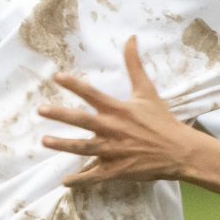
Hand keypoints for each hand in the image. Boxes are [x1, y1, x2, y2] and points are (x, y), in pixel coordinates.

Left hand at [41, 38, 199, 184]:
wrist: (178, 151)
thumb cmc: (161, 120)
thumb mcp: (147, 91)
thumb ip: (134, 64)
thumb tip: (130, 37)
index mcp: (118, 110)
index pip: (92, 94)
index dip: (74, 84)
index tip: (57, 77)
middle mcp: (113, 129)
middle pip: (82, 121)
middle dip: (60, 115)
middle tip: (41, 110)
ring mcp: (113, 151)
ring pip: (82, 148)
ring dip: (63, 145)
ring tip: (44, 141)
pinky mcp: (116, 170)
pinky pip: (93, 176)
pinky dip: (79, 180)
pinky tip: (64, 181)